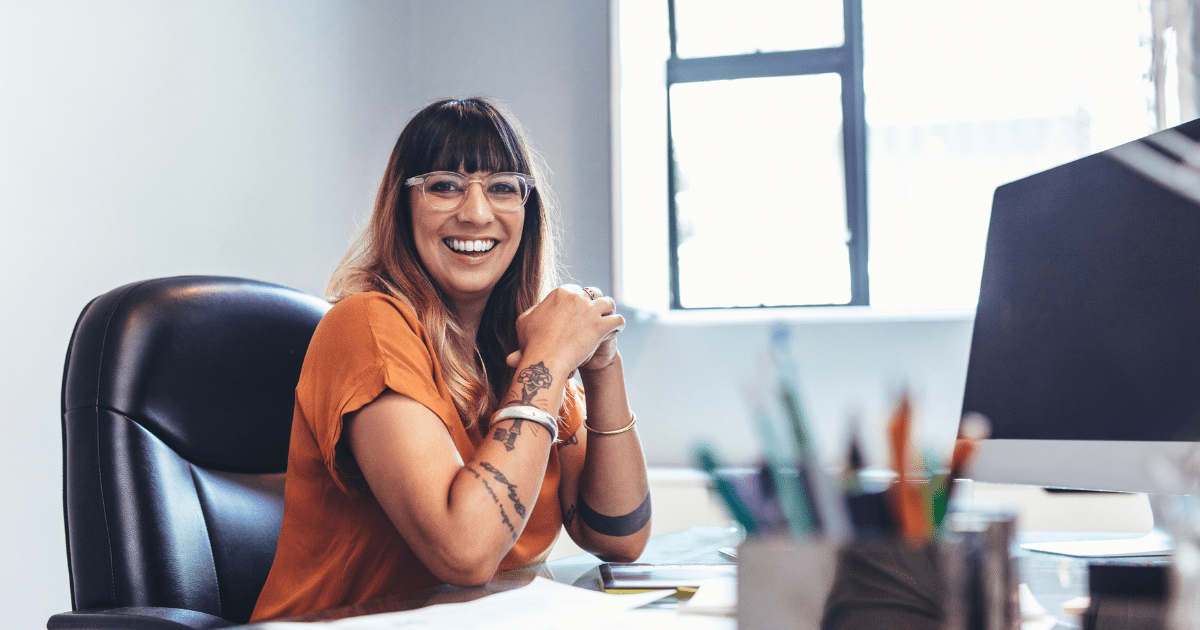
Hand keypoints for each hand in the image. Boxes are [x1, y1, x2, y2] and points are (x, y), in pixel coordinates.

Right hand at [506, 285, 622, 373]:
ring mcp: (590, 311)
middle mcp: (577, 298)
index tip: (578, 308)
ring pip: (608, 303)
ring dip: (609, 309)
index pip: (575, 290)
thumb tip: (537, 310)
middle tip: (594, 313)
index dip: (578, 299)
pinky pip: (617, 320)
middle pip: (592, 294)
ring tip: (609, 317)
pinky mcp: (601, 326)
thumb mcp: (524, 321)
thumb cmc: (532, 343)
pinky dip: (619, 323)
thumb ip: (532, 312)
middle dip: (594, 302)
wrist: (545, 359)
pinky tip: (618, 328)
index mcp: (560, 293)